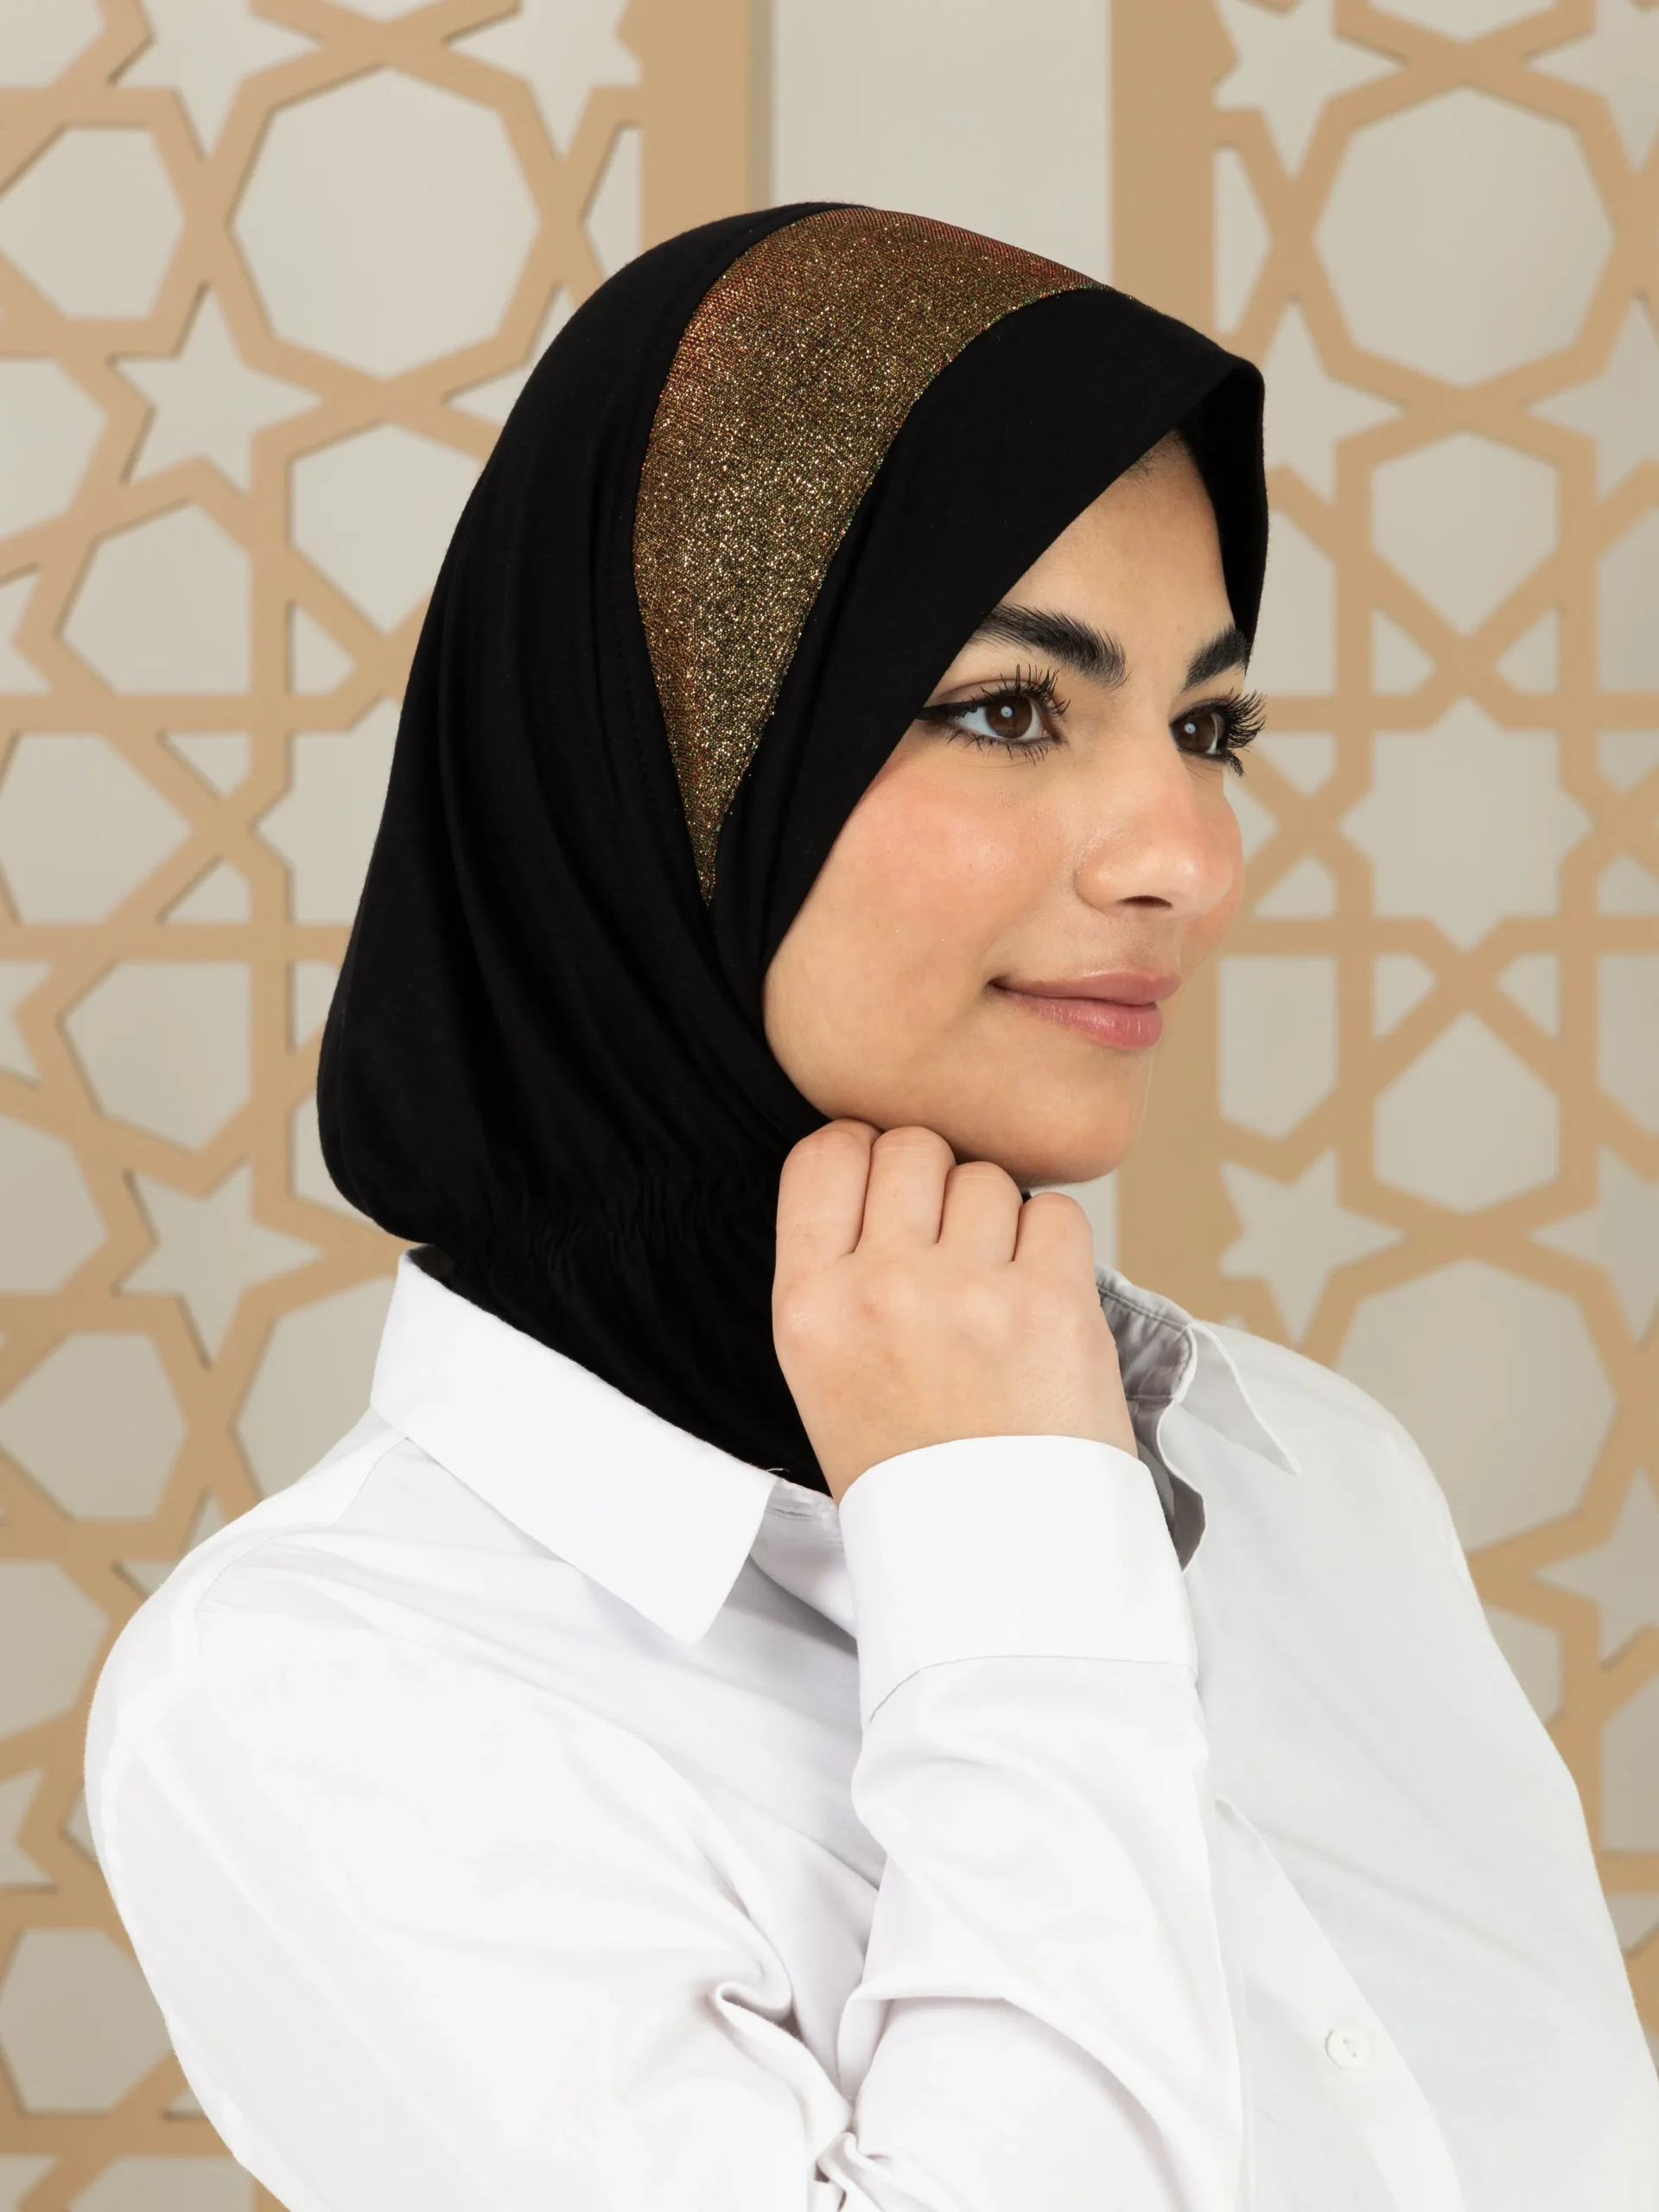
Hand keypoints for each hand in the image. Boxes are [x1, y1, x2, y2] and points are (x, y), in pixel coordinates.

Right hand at [773, 1121, 1136, 1503]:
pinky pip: (1055, 1213)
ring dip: (995, 1219)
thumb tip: (877, 1179)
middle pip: (911, 1147)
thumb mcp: (823, 1375)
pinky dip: (1051, 1245)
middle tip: (947, 1243)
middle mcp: (880, 1287)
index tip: (882, 1184)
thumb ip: (836, 1272)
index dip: (861, 1154)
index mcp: (808, 1306)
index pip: (823, 1154)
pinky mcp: (1051, 1305)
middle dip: (933, 1180)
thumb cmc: (910, 1475)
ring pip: (985, 1177)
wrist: (989, 1567)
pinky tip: (1037, 1299)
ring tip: (993, 1290)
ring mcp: (968, 1293)